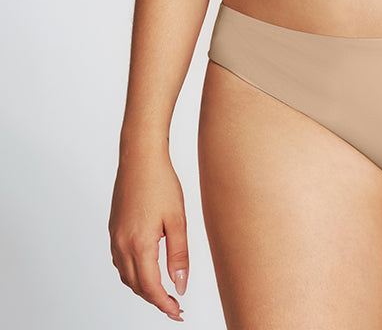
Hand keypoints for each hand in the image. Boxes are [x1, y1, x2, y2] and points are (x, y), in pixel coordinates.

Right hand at [109, 148, 188, 320]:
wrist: (140, 157)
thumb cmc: (161, 182)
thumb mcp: (177, 219)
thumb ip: (179, 255)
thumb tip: (181, 284)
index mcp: (139, 244)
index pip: (151, 287)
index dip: (165, 304)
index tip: (178, 312)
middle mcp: (122, 244)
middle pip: (136, 285)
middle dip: (155, 300)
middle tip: (174, 306)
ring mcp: (115, 237)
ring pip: (126, 275)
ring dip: (143, 287)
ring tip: (163, 291)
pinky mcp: (113, 229)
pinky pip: (120, 261)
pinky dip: (133, 272)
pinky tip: (146, 269)